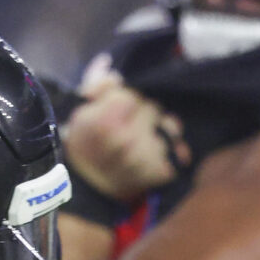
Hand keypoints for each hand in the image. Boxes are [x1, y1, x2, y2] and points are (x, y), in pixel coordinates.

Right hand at [62, 67, 188, 203]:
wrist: (91, 190)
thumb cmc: (85, 146)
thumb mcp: (81, 112)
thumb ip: (97, 85)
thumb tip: (113, 70)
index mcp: (107, 122)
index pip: (133, 93)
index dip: (127, 97)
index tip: (119, 108)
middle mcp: (130, 140)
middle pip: (153, 108)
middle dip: (144, 112)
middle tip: (132, 123)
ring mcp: (148, 158)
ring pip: (169, 127)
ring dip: (160, 130)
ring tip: (144, 139)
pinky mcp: (162, 173)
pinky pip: (178, 150)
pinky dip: (171, 150)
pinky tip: (155, 153)